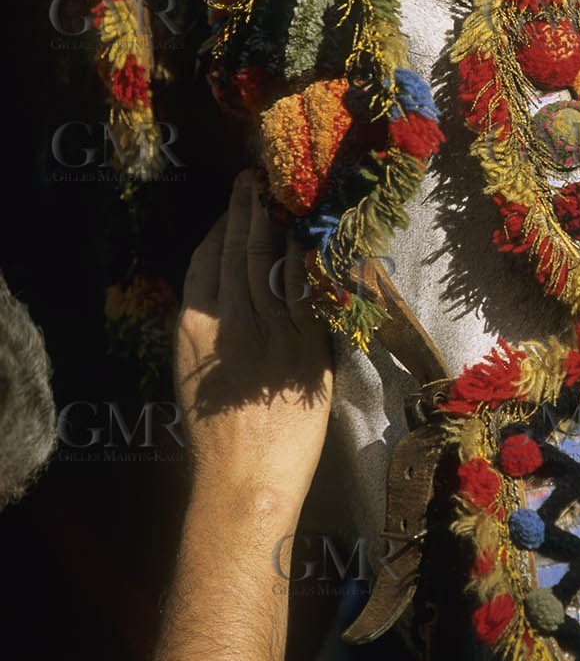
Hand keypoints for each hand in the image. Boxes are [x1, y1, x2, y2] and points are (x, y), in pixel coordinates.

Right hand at [175, 170, 332, 517]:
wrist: (245, 480)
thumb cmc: (217, 438)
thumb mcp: (194, 375)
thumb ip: (208, 332)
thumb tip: (225, 298)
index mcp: (193, 330)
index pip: (203, 263)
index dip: (217, 231)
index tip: (228, 210)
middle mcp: (229, 323)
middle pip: (237, 253)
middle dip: (244, 212)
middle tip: (250, 180)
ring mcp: (269, 332)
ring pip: (268, 265)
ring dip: (272, 226)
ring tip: (273, 197)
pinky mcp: (304, 346)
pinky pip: (302, 291)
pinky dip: (300, 261)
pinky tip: (301, 240)